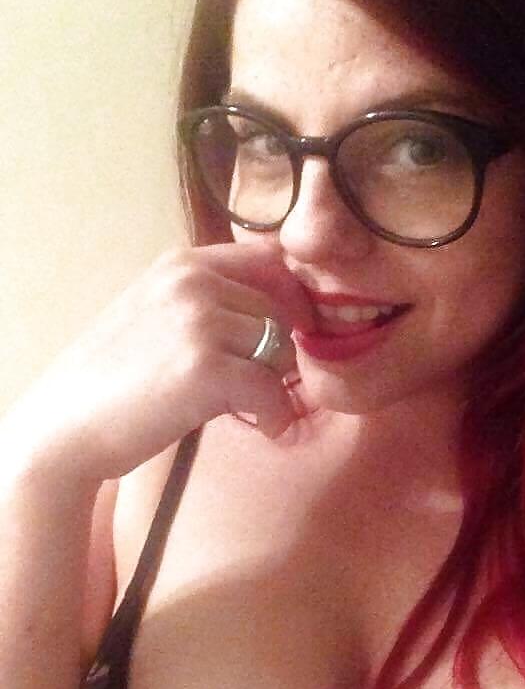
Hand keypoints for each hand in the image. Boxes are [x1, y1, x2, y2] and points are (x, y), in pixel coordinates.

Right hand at [2, 243, 315, 482]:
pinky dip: (277, 414)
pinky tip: (265, 427)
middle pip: (279, 311)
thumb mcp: (158, 315)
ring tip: (260, 409)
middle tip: (268, 386)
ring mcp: (199, 322)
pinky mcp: (206, 368)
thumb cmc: (113, 380)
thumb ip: (209, 302)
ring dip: (279, 385)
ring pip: (281, 349)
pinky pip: (271, 389)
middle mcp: (193, 282)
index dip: (293, 299)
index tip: (295, 334)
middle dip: (283, 352)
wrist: (65, 425)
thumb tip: (281, 314)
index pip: (268, 261)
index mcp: (182, 263)